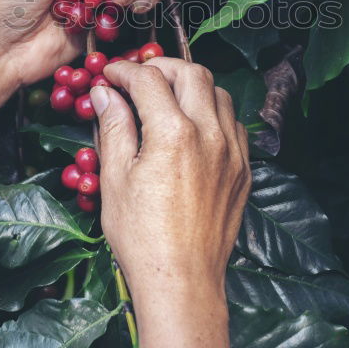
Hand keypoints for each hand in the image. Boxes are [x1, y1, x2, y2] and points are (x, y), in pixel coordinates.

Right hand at [90, 59, 250, 347]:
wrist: (182, 280)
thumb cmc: (142, 236)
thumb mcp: (115, 178)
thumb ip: (113, 127)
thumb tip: (105, 94)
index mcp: (173, 133)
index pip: (149, 79)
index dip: (124, 70)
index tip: (110, 76)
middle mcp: (210, 135)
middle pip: (192, 73)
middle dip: (163, 67)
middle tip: (139, 77)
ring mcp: (232, 152)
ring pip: (219, 93)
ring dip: (192, 86)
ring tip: (167, 97)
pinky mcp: (243, 170)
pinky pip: (234, 124)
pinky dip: (213, 112)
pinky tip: (193, 126)